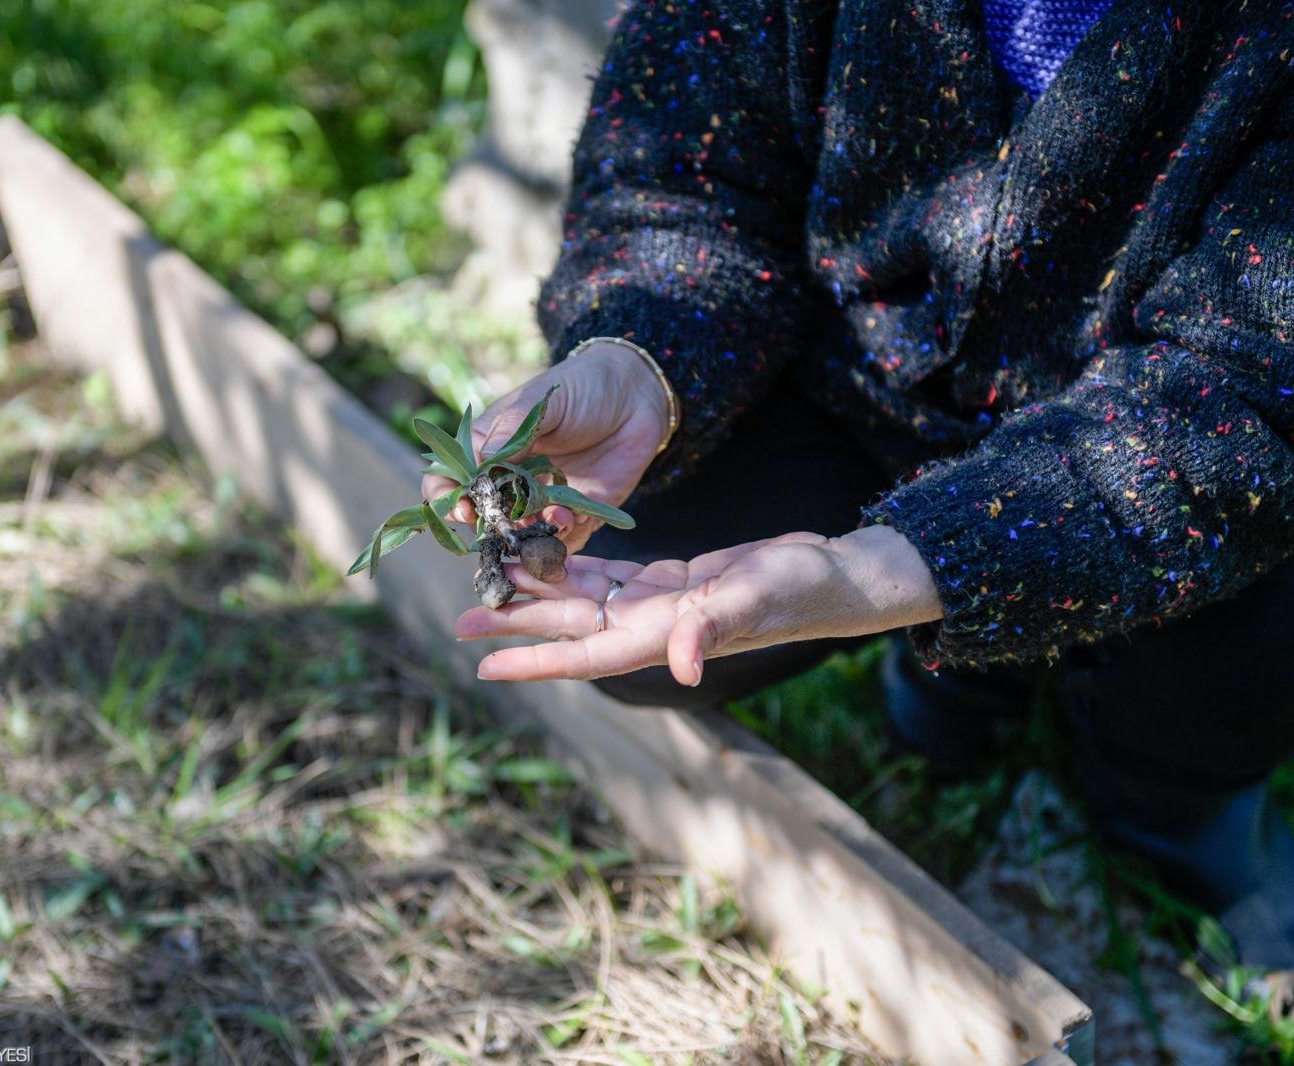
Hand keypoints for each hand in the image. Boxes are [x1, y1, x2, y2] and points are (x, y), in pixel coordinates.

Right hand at [421, 342, 670, 551]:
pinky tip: (571, 515)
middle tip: (509, 523)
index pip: (452, 478)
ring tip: (550, 515)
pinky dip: (562, 535)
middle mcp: (511, 478)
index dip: (449, 497)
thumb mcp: (543, 401)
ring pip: (521, 532)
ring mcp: (543, 498)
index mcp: (491, 447)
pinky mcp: (577, 511)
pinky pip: (562, 537)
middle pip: (484, 515)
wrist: (637, 394)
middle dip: (492, 525)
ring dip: (529, 534)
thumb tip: (481, 464)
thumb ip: (512, 432)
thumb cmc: (583, 387)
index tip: (464, 507)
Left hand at [453, 525, 943, 684]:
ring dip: (540, 592)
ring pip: (585, 600)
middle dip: (517, 623)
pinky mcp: (673, 581)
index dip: (533, 659)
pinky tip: (549, 555)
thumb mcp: (755, 598)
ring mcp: (660, 604)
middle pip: (570, 628)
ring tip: (492, 580)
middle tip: (461, 615)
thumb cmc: (800, 588)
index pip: (584, 654)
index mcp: (663, 635)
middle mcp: (653, 625)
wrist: (833, 576)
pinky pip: (613, 576)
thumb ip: (714, 628)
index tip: (482, 661)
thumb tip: (683, 664)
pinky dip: (579, 566)